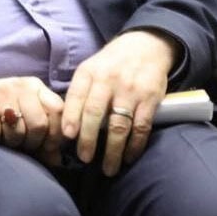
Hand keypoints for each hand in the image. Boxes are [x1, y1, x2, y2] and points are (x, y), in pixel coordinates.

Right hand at [0, 76, 65, 163]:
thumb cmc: (0, 109)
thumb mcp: (24, 115)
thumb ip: (43, 135)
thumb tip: (57, 159)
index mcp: (36, 87)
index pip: (58, 110)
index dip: (56, 134)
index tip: (47, 146)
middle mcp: (21, 86)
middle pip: (39, 124)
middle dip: (32, 143)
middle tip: (23, 145)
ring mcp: (1, 93)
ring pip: (18, 131)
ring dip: (12, 143)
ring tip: (6, 138)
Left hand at [61, 30, 176, 176]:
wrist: (146, 46)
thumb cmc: (111, 64)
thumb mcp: (91, 69)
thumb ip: (79, 93)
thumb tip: (66, 127)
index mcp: (89, 72)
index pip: (76, 96)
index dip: (69, 117)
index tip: (66, 136)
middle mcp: (108, 79)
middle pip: (95, 113)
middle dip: (88, 139)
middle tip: (84, 158)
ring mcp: (130, 89)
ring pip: (118, 125)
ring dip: (112, 150)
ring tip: (108, 168)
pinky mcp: (150, 98)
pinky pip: (141, 127)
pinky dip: (134, 146)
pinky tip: (128, 157)